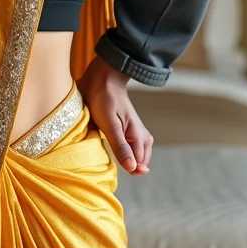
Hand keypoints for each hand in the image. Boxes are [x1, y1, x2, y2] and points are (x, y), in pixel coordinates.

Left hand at [77, 55, 152, 175]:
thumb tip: (133, 169)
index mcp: (140, 137)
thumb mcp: (110, 124)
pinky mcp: (129, 131)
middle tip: (108, 149)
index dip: (125, 168)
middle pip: (136, 164)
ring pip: (133, 157)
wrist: (103, 78)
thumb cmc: (104, 99)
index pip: (137, 166)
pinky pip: (128, 149)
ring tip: (108, 145)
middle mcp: (143, 138)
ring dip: (122, 157)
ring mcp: (137, 134)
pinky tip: (110, 144)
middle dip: (124, 163)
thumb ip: (120, 147)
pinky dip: (121, 151)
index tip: (112, 159)